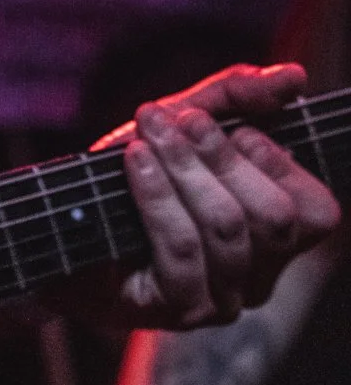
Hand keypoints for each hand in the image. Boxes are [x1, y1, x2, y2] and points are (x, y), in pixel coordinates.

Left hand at [76, 63, 341, 330]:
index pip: (317, 211)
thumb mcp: (186, 118)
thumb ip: (239, 96)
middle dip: (224, 156)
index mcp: (275, 237)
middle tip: (181, 120)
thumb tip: (295, 75)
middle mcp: (258, 277)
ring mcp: (220, 300)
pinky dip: (157, 194)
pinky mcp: (176, 308)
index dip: (275, 159)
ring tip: (150, 131)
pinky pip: (181, 249)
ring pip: (226, 228)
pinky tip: (135, 161)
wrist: (68, 215)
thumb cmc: (140, 165)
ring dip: (184, 166)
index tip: (221, 122)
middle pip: (274, 218)